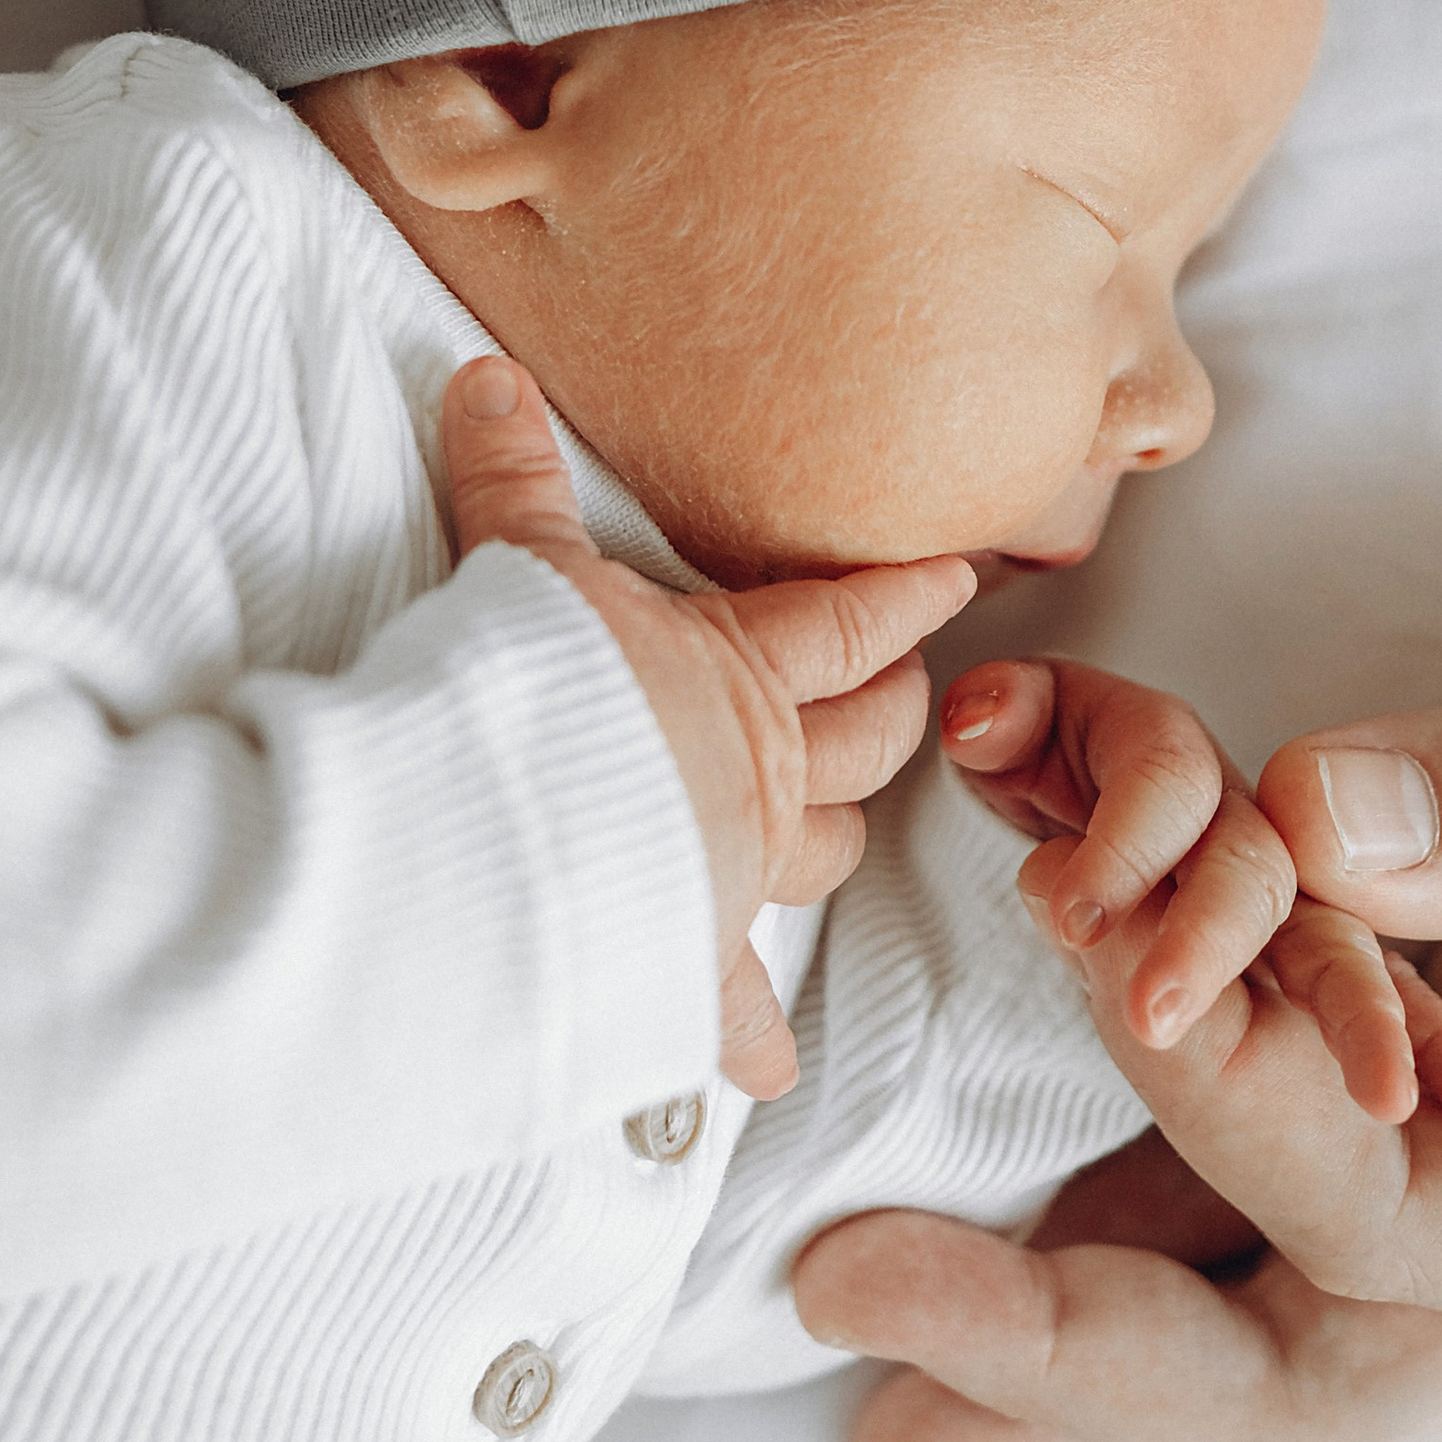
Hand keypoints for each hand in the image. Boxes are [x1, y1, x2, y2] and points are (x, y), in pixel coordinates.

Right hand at [443, 358, 971, 1098]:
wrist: (496, 844)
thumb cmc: (525, 699)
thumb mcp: (521, 571)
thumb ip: (514, 482)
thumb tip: (487, 378)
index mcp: (741, 674)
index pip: (849, 626)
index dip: (905, 599)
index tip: (955, 579)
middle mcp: (759, 776)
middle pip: (866, 742)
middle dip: (893, 714)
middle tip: (904, 696)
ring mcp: (730, 873)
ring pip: (826, 855)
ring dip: (837, 835)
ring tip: (838, 823)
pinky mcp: (682, 959)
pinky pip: (732, 1007)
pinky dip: (748, 1034)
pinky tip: (765, 1064)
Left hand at [796, 531, 1441, 1441]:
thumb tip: (1302, 818)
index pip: (1407, 1227)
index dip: (1225, 1107)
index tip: (1089, 960)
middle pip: (1318, 1357)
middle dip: (1079, 1372)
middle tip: (857, 1354)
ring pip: (1296, 1281)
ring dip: (1086, 1303)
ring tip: (880, 1346)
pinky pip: (1318, 1140)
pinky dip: (1170, 1133)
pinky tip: (1037, 1160)